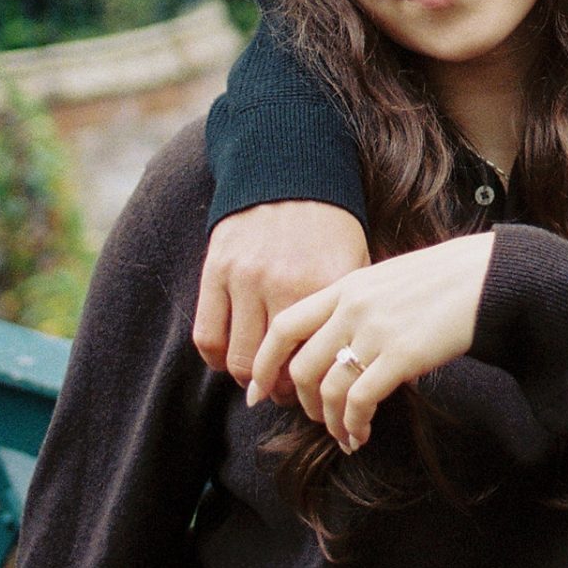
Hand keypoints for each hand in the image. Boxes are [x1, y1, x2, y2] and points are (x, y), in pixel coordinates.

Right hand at [193, 203, 368, 397]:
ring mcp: (245, 278)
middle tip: (290, 395)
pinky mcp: (215, 271)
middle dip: (284, 391)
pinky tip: (230, 360)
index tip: (322, 393)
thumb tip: (360, 363)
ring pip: (240, 359)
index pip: (320, 357)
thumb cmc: (329, 226)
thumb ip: (351, 310)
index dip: (321, 386)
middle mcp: (284, 283)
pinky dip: (217, 360)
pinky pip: (208, 337)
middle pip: (278, 369)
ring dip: (250, 380)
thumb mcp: (355, 261)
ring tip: (261, 380)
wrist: (289, 172)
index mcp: (326, 283)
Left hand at [249, 233, 496, 450]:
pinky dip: (354, 425)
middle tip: (316, 419)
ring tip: (345, 435)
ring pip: (328, 390)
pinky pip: (360, 401)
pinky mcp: (401, 355)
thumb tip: (339, 343)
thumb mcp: (388, 278)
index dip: (265, 363)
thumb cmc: (445, 279)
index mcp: (346, 285)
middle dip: (302, 403)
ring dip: (331, 422)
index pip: (285, 325)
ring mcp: (376, 330)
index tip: (257, 391)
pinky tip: (362, 434)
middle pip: (301, 366)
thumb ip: (358, 303)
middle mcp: (353, 306)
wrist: (490, 274)